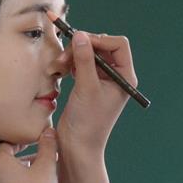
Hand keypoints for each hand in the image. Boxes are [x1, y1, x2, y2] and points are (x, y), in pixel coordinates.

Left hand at [0, 128, 57, 182]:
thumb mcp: (47, 166)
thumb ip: (48, 145)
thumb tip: (48, 130)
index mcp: (1, 163)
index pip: (6, 145)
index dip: (18, 143)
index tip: (31, 144)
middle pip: (5, 162)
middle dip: (19, 160)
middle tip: (36, 161)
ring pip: (4, 179)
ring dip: (17, 176)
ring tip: (35, 179)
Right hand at [58, 31, 136, 153]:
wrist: (76, 147)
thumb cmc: (88, 122)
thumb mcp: (87, 88)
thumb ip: (85, 60)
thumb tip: (80, 35)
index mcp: (125, 77)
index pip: (118, 45)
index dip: (100, 40)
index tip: (81, 43)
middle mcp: (116, 76)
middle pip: (102, 46)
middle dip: (82, 47)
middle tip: (64, 56)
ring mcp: (101, 80)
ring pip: (88, 54)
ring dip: (72, 55)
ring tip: (58, 66)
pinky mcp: (88, 84)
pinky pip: (80, 63)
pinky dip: (69, 63)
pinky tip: (60, 70)